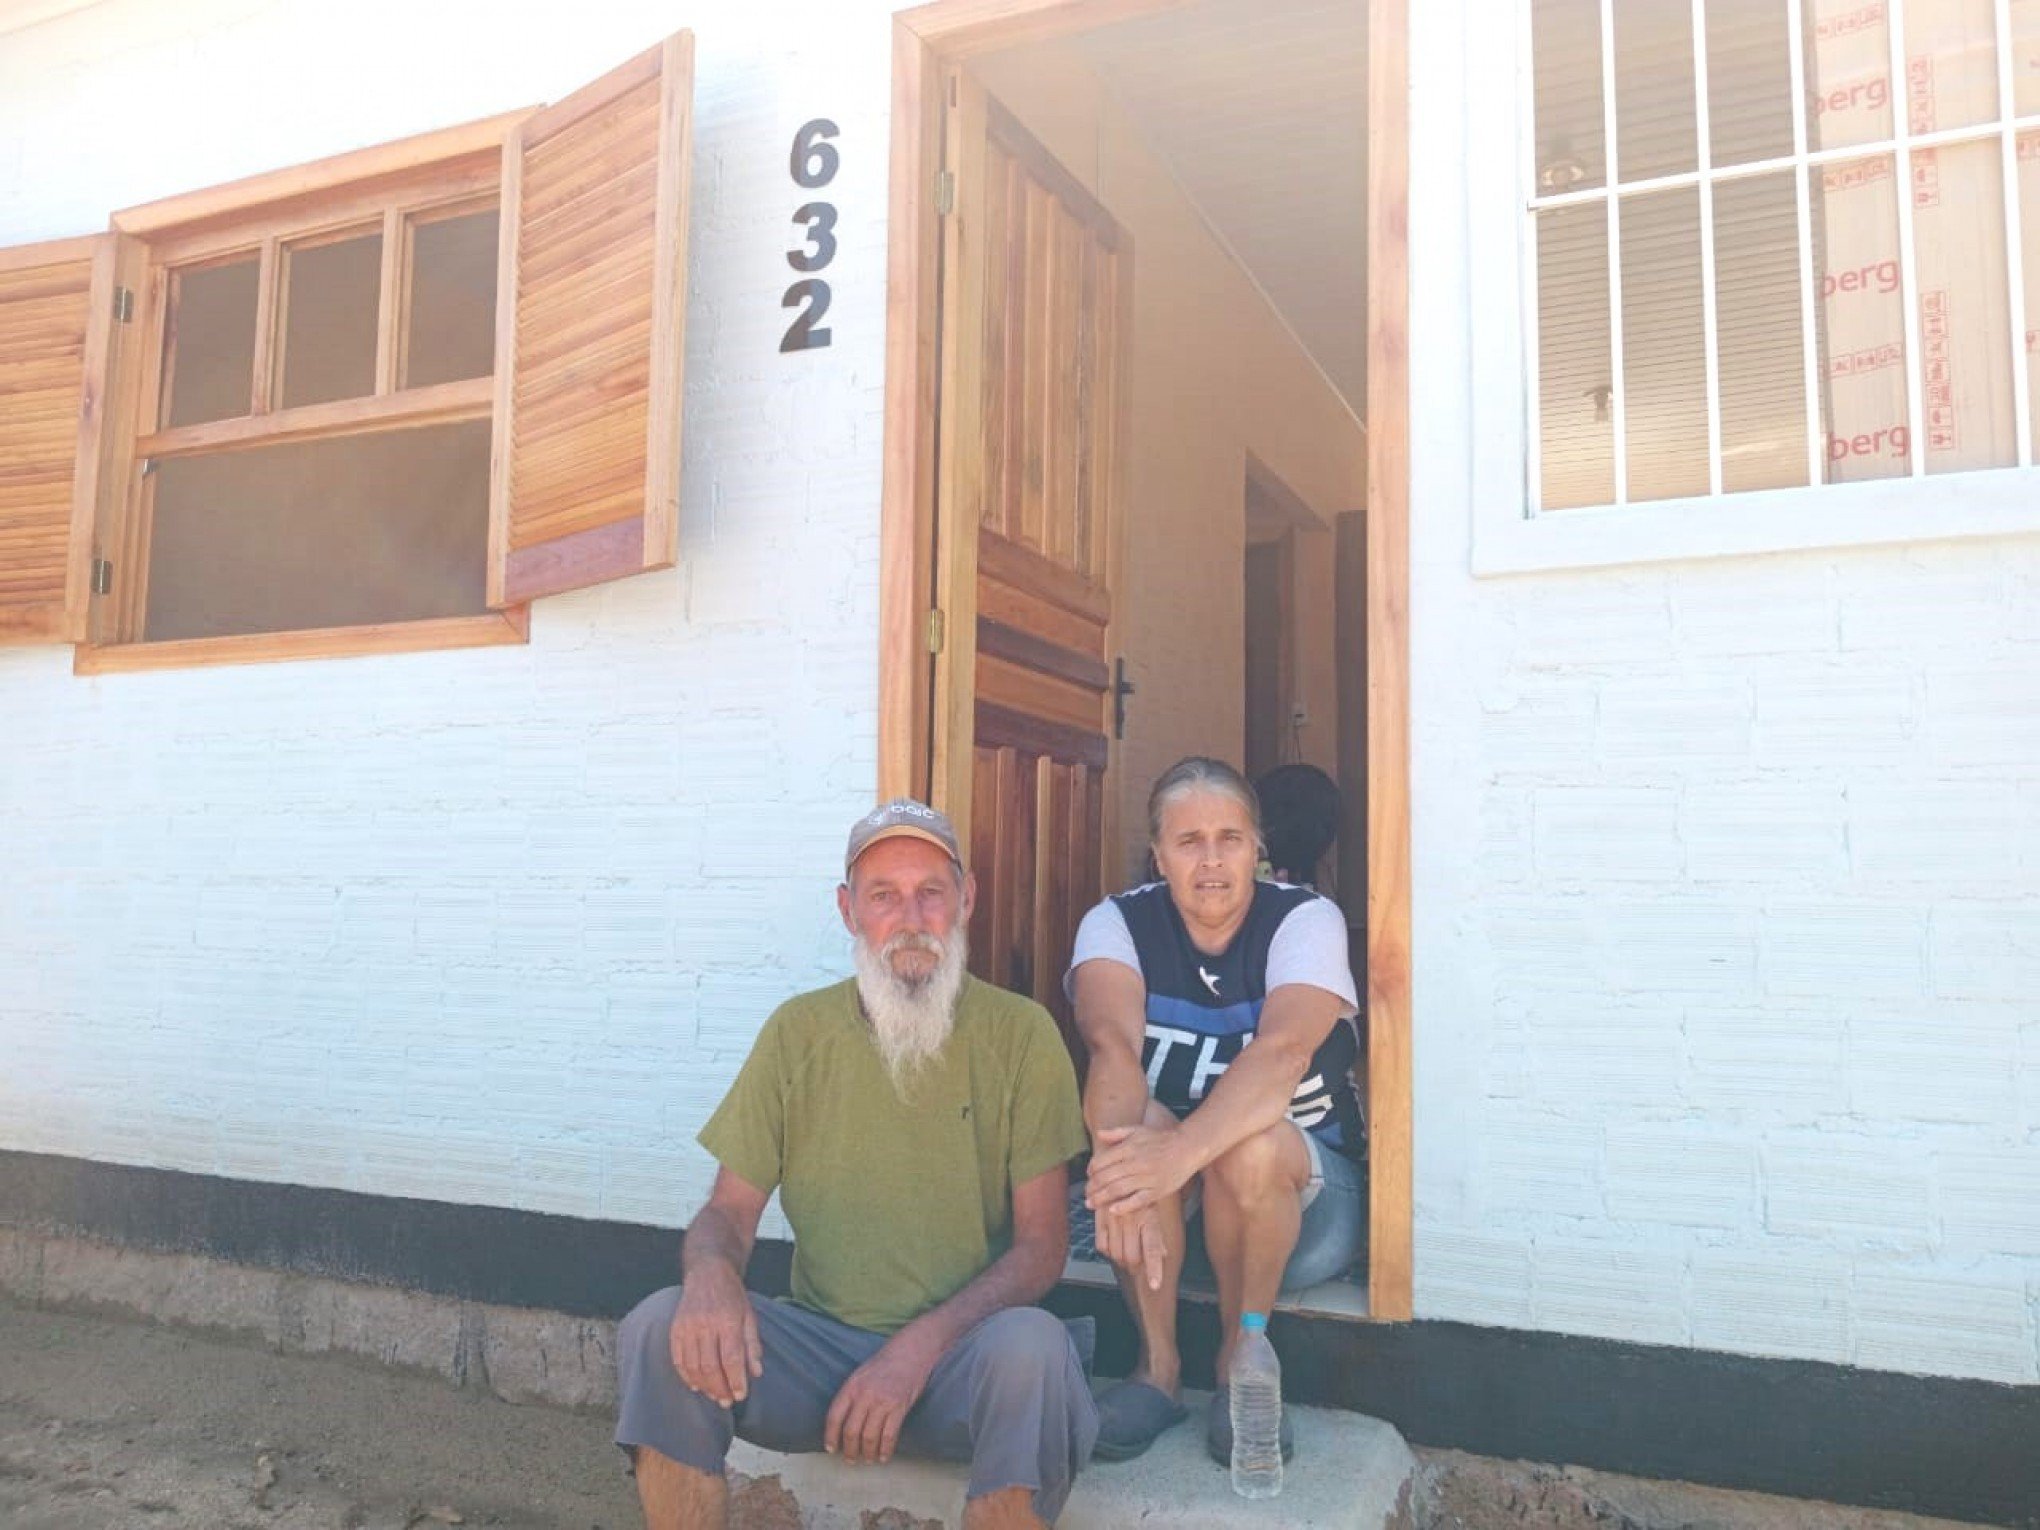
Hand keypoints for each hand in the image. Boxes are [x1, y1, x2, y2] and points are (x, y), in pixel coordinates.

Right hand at [669, 1265, 761, 1407]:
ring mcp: (688, 1326)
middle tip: (727, 1401)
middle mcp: (706, 1324)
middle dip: (719, 1388)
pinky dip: (686, 1376)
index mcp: (728, 1320)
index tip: (740, 1395)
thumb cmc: (733, 1296)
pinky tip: (696, 1385)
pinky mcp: (675, 1328)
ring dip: (704, 1385)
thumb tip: (755, 1373)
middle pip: (710, 1366)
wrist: (708, 1272)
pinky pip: (678, 1359)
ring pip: (693, 1366)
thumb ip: (752, 1345)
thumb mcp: (750, 1316)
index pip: (731, 1358)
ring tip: (714, 1395)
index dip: (736, 1380)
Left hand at [825, 1329, 939, 1463]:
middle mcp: (865, 1395)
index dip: (830, 1436)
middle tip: (850, 1460)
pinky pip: (889, 1435)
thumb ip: (851, 1395)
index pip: (834, 1416)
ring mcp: (882, 1401)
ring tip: (867, 1460)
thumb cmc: (885, 1364)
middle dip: (849, 1450)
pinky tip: (884, 1457)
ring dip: (867, 1453)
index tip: (830, 1449)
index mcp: (851, 1386)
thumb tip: (842, 1423)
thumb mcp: (861, 1374)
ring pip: (869, 1437)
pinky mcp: (899, 1407)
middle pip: (851, 1431)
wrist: (911, 1352)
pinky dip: (885, 1450)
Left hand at [1084, 1124, 1191, 1216]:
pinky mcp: (1157, 1190)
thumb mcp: (1138, 1130)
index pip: (1102, 1161)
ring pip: (1118, 1189)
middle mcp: (1136, 1162)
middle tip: (1086, 1194)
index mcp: (1129, 1147)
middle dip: (1092, 1187)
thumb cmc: (1161, 1139)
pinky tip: (1112, 1210)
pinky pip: (1137, 1200)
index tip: (1088, 1176)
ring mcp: (1147, 1177)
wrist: (1187, 1148)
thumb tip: (1099, 1135)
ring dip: (1101, 1198)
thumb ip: (1117, 1133)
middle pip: (1106, 1177)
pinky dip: (1124, 1206)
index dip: (1091, 1170)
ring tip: (1091, 1204)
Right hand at [1093, 1202, 1168, 1291]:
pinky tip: (1113, 1241)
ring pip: (1116, 1255)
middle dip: (1135, 1267)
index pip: (1152, 1248)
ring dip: (1121, 1260)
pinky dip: (1108, 1251)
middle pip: (1131, 1258)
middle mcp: (1131, 1219)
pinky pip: (1102, 1247)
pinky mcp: (1100, 1219)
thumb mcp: (1153, 1211)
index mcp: (1149, 1218)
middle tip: (1137, 1264)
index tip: (1155, 1285)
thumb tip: (1163, 1255)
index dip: (1154, 1269)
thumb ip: (1157, 1235)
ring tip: (1126, 1249)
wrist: (1117, 1172)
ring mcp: (1114, 1220)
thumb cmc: (1138, 1195)